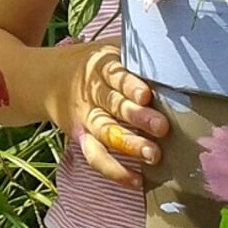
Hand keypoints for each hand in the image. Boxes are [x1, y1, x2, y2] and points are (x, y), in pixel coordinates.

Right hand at [59, 45, 165, 189]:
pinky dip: (114, 170)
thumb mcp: (111, 48)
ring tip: (153, 155)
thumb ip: (138, 54)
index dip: (129, 85)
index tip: (145, 95)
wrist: (48, 79)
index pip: (115, 75)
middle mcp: (91, 92)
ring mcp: (86, 117)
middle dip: (137, 117)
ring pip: (105, 132)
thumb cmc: (95, 65)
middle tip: (161, 127)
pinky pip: (95, 156)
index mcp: (100, 66)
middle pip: (112, 104)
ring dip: (129, 144)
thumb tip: (180, 55)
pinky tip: (136, 180)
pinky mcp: (82, 137)